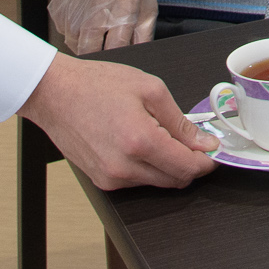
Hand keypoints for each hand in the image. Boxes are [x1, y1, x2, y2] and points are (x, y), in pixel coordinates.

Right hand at [19, 54, 218, 189]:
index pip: (187, 167)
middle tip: (193, 142)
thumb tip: (203, 143)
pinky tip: (140, 144)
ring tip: (160, 136)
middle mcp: (125, 167)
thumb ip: (180, 121)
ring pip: (157, 183)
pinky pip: (136, 182)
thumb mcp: (149, 89)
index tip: (214, 151)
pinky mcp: (101, 181)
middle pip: (175, 180)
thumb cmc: (96, 84)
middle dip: (190, 164)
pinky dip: (147, 168)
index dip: (207, 161)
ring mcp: (111, 178)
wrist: (54, 93)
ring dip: (168, 166)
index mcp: (140, 141)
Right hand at [49, 0, 156, 52]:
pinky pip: (61, 26)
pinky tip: (82, 11)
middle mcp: (95, 2)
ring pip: (72, 41)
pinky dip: (71, 27)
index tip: (118, 57)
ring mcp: (72, 0)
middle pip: (89, 50)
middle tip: (104, 46)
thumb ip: (144, 32)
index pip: (116, 49)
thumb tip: (137, 58)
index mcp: (124, 1)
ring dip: (83, 41)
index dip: (117, 57)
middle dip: (97, 54)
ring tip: (94, 23)